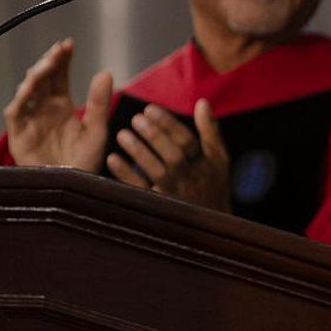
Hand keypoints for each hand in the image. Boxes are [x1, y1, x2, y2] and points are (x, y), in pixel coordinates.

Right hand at [3, 38, 111, 172]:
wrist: (74, 189)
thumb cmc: (85, 162)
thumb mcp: (96, 130)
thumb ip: (99, 103)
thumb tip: (105, 71)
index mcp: (63, 106)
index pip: (60, 77)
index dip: (62, 60)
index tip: (69, 44)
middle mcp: (44, 110)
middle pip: (43, 79)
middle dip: (49, 62)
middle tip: (59, 49)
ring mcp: (30, 120)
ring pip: (27, 91)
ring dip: (36, 75)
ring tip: (48, 63)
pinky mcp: (19, 135)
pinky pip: (15, 112)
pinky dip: (21, 99)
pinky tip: (30, 86)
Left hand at [106, 99, 230, 211]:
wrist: (210, 228)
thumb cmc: (213, 185)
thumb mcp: (218, 158)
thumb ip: (210, 130)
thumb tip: (202, 102)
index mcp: (205, 164)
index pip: (187, 140)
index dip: (168, 124)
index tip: (149, 109)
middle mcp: (190, 178)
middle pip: (172, 155)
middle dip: (154, 136)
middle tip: (135, 118)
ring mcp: (174, 193)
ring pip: (156, 171)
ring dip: (138, 152)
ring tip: (122, 134)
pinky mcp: (158, 206)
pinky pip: (140, 189)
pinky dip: (126, 174)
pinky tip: (112, 159)